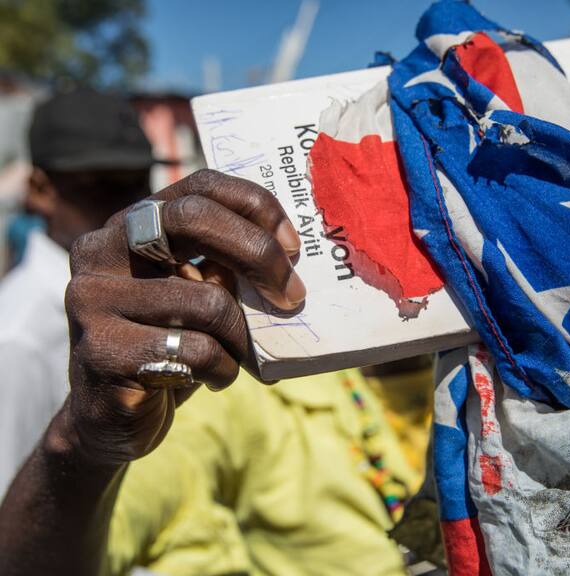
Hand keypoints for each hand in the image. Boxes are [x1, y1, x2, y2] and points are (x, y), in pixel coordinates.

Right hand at [61, 169, 303, 465]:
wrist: (111, 419)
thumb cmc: (169, 345)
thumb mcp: (196, 295)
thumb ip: (224, 266)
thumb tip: (287, 254)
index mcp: (129, 226)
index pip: (199, 186)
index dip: (254, 206)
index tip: (292, 244)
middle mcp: (101, 251)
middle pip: (193, 219)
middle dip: (258, 254)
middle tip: (293, 295)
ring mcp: (93, 300)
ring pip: (207, 301)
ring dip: (240, 337)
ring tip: (234, 355)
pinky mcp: (102, 350)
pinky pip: (196, 350)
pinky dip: (222, 369)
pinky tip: (211, 377)